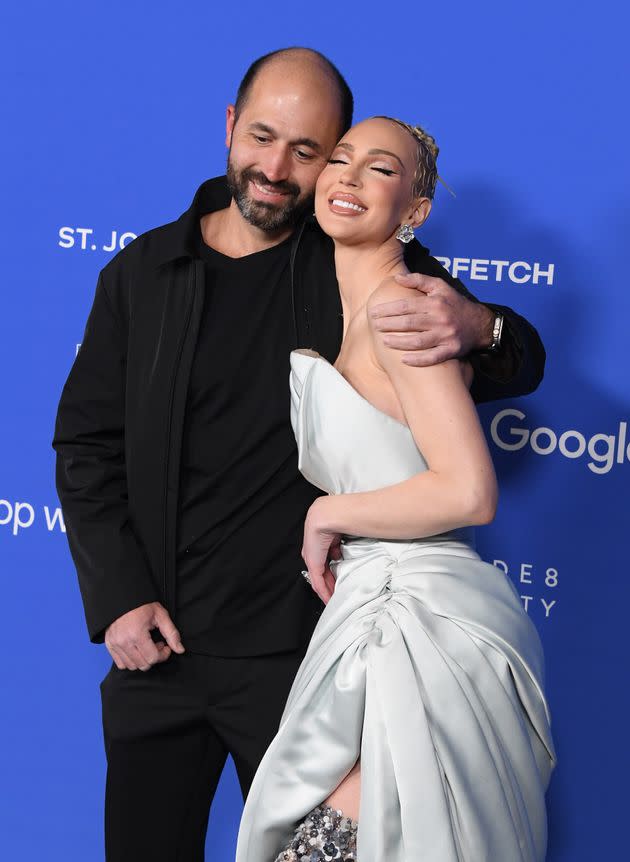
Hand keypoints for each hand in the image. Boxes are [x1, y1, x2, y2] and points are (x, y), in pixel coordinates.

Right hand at [104, 602, 184, 670]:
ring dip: (142, 660)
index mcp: (137, 634)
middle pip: (143, 665)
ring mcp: (114, 644)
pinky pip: (121, 664)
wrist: (124, 599)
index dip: (163, 654)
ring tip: (146, 646)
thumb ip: (172, 633)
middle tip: (156, 644)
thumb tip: (180, 649)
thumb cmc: (142, 605)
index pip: (153, 658)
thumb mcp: (160, 615)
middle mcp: (123, 641)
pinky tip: (136, 649)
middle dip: (153, 657)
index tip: (165, 645)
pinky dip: (130, 661)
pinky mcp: (109, 645)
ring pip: (132, 666)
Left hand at [301, 497, 342, 604]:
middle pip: (321, 573)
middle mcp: (312, 552)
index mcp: (318, 543)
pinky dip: (324, 592)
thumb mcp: (336, 535)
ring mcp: (312, 559)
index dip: (330, 573)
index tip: (337, 581)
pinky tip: (328, 599)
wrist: (326, 516)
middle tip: (336, 595)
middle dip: (329, 585)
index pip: (323, 562)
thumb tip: (338, 554)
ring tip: (333, 599)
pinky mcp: (313, 564)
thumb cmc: (334, 519)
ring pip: (319, 580)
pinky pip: (318, 583)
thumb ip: (336, 546)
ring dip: (327, 590)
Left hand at [369, 273, 494, 365]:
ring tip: (384, 341)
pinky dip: (418, 360)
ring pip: (418, 341)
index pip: (406, 306)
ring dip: (399, 342)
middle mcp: (440, 319)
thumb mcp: (440, 286)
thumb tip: (396, 277)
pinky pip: (433, 357)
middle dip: (389, 325)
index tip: (373, 312)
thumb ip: (418, 280)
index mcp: (435, 303)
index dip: (388, 310)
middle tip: (375, 327)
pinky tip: (403, 360)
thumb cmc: (455, 304)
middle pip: (409, 323)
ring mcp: (446, 336)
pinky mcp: (451, 350)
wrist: (479, 324)